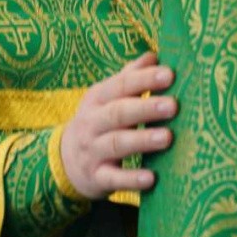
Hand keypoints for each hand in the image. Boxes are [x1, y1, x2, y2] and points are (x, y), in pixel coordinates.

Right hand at [59, 53, 175, 199]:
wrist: (62, 161)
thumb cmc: (97, 123)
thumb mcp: (105, 98)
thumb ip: (128, 78)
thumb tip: (153, 56)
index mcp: (97, 99)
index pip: (121, 86)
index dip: (144, 80)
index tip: (170, 75)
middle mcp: (92, 123)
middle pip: (118, 113)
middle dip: (145, 108)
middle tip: (173, 106)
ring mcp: (93, 151)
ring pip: (117, 144)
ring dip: (142, 140)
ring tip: (168, 137)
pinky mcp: (96, 177)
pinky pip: (113, 178)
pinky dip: (131, 179)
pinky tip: (151, 179)